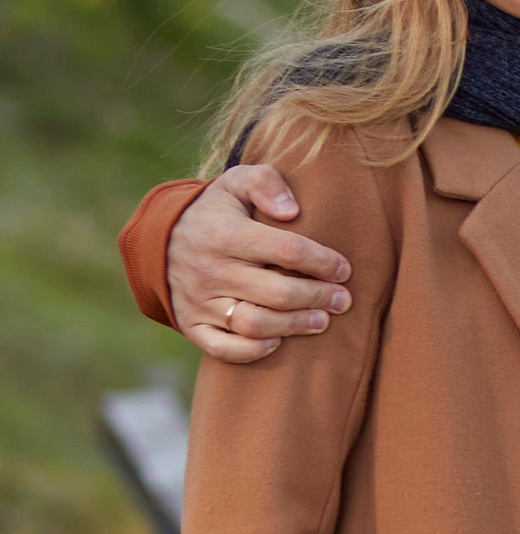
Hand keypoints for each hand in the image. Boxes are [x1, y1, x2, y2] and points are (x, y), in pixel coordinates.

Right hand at [171, 165, 351, 362]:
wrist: (160, 239)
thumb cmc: (217, 212)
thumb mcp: (236, 183)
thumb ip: (266, 183)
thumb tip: (292, 211)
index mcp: (223, 234)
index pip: (287, 250)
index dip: (323, 262)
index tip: (344, 269)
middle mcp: (209, 270)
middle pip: (277, 293)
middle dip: (318, 298)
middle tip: (343, 300)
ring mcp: (198, 301)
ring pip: (255, 324)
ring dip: (295, 326)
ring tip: (322, 320)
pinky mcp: (190, 324)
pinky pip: (223, 348)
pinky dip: (253, 350)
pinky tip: (278, 341)